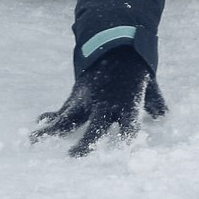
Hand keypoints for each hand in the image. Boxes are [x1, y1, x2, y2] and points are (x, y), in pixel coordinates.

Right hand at [31, 50, 166, 155]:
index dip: (127, 137)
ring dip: (52, 130)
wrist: (114, 41)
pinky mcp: (76, 96)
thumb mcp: (149, 83)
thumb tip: (164, 116)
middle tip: (72, 156)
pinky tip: (37, 126)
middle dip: (84, 143)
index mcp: (127, 102)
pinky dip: (49, 118)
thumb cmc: (135, 68)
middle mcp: (105, 104)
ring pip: (68, 118)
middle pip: (94, 127)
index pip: (129, 125)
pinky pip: (61, 110)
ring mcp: (87, 99)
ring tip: (34, 140)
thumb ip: (156, 102)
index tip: (123, 149)